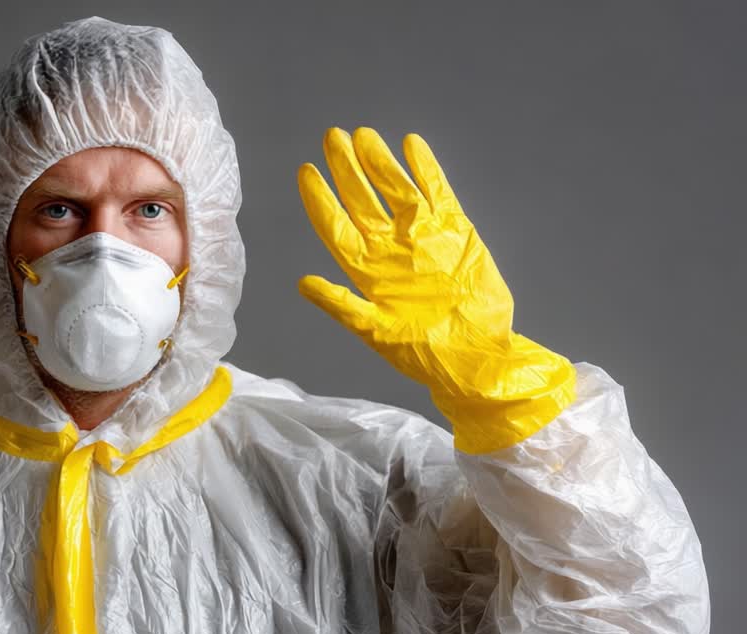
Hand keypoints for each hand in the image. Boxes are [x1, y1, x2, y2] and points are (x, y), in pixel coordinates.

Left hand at [296, 127, 574, 453]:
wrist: (475, 355)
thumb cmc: (422, 352)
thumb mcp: (375, 332)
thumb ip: (341, 305)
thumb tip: (302, 284)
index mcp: (366, 271)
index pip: (335, 226)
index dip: (320, 199)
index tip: (305, 171)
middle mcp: (390, 248)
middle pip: (362, 200)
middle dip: (346, 170)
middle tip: (332, 137)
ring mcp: (422, 236)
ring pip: (395, 190)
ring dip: (380, 163)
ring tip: (364, 135)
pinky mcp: (456, 230)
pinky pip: (437, 193)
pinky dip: (426, 170)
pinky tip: (412, 144)